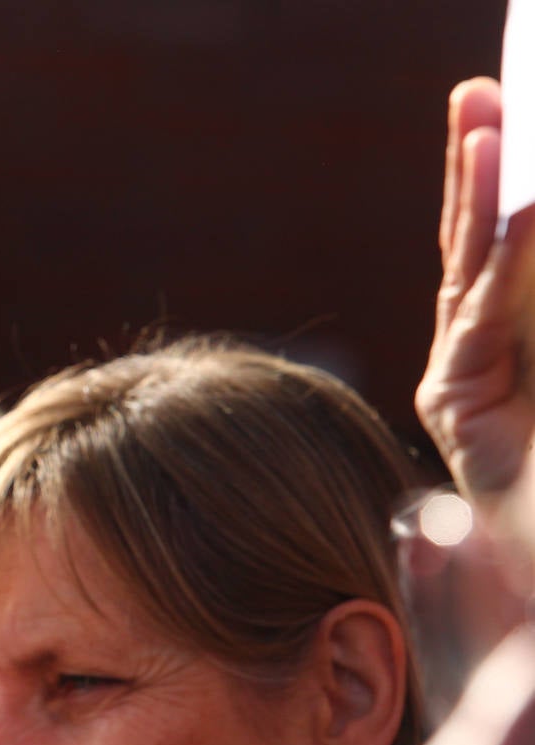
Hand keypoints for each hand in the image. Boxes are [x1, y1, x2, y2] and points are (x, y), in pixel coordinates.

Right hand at [417, 78, 534, 520]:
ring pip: (468, 274)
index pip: (506, 245)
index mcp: (514, 341)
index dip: (501, 180)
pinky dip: (508, 268)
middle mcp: (481, 354)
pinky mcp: (456, 410)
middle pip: (473, 245)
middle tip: (478, 94)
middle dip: (475, 167)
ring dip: (476, 198)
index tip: (504, 108)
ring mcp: (464, 381)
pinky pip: (484, 325)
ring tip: (487, 130)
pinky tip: (529, 214)